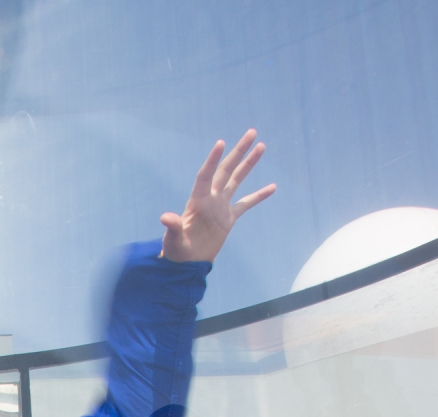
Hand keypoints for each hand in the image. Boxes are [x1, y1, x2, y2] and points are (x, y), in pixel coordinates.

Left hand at [159, 132, 274, 262]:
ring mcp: (221, 207)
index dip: (213, 160)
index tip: (221, 144)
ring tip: (261, 146)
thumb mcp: (173, 240)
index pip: (206, 175)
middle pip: (226, 170)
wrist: (187, 263)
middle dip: (238, 151)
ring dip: (249, 164)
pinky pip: (247, 203)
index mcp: (197, 201)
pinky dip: (259, 195)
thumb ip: (172, 227)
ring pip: (237, 180)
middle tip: (251, 132)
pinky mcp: (229, 218)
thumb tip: (165, 218)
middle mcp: (210, 199)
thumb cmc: (176, 251)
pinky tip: (272, 187)